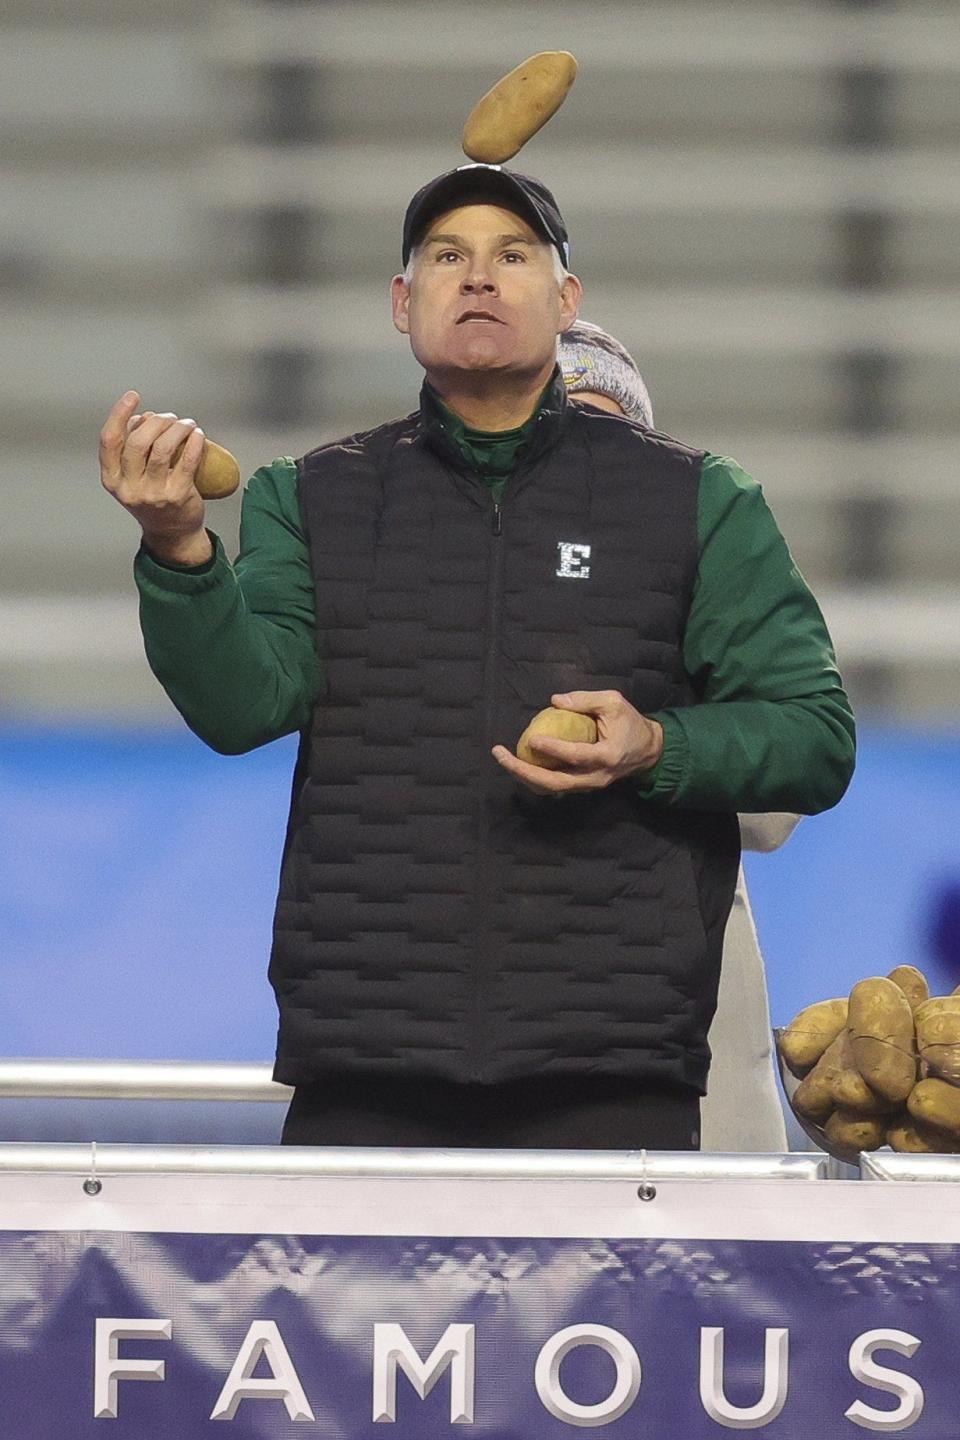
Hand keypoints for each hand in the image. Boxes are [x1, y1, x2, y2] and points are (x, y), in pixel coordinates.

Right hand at [99, 390, 211, 564]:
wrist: (172, 533)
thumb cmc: (152, 498)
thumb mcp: (132, 477)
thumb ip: (133, 448)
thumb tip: (146, 417)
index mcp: (112, 479)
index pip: (109, 440)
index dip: (119, 414)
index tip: (133, 396)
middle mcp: (129, 488)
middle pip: (138, 441)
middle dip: (156, 421)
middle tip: (170, 417)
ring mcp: (153, 493)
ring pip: (162, 448)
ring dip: (177, 428)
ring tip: (187, 424)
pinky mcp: (177, 496)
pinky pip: (186, 460)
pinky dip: (194, 442)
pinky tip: (197, 435)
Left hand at [492, 690, 663, 794]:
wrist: (648, 751)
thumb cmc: (631, 723)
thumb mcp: (613, 702)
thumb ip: (585, 700)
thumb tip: (554, 701)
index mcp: (606, 756)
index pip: (576, 756)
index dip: (553, 749)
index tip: (532, 739)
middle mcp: (595, 777)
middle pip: (554, 783)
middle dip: (523, 771)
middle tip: (500, 755)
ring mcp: (588, 786)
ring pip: (551, 789)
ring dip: (524, 776)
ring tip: (503, 759)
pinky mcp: (582, 786)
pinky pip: (554, 786)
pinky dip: (534, 777)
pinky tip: (519, 763)